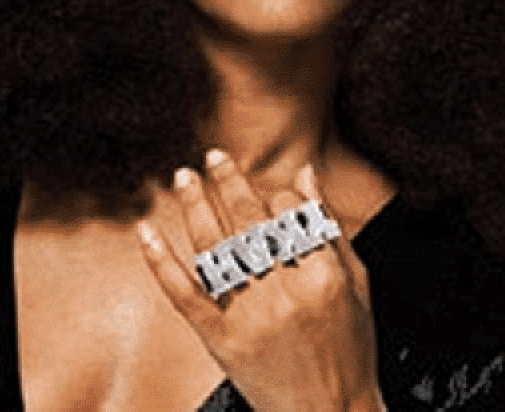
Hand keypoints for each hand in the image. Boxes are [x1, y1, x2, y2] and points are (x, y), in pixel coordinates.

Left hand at [136, 150, 384, 411]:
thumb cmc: (349, 349)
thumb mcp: (356, 285)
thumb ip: (329, 227)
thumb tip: (306, 174)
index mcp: (322, 275)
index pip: (288, 213)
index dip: (274, 195)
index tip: (267, 190)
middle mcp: (285, 292)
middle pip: (249, 222)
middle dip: (229, 182)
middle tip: (213, 156)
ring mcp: (250, 316)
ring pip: (215, 248)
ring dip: (196, 205)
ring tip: (184, 176)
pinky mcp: (220, 340)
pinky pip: (184, 293)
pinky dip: (161, 261)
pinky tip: (148, 232)